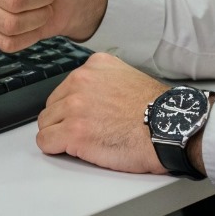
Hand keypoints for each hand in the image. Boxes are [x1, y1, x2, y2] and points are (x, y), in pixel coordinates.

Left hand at [37, 53, 168, 173]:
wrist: (168, 127)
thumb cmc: (156, 111)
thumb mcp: (127, 77)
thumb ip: (103, 82)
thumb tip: (89, 98)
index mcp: (95, 65)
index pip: (67, 87)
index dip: (74, 106)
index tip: (85, 116)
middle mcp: (81, 80)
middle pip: (53, 105)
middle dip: (64, 120)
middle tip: (85, 132)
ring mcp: (75, 105)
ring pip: (46, 123)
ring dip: (60, 134)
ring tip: (83, 142)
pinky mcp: (73, 131)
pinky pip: (45, 141)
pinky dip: (55, 148)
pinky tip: (74, 150)